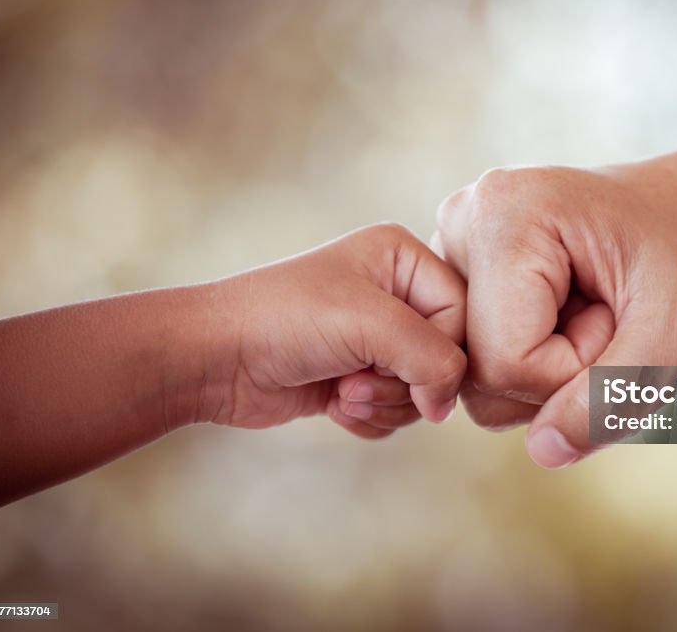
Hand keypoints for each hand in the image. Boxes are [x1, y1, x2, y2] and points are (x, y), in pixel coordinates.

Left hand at [198, 223, 466, 437]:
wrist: (214, 358)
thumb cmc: (286, 320)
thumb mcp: (372, 325)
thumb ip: (434, 359)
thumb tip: (447, 406)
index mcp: (402, 258)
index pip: (461, 315)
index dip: (441, 354)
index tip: (400, 371)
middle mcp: (395, 294)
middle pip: (445, 358)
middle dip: (405, 383)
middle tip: (357, 379)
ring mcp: (375, 338)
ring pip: (422, 390)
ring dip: (385, 404)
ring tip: (341, 392)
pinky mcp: (358, 376)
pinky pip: (396, 411)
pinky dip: (370, 418)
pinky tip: (333, 405)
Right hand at [435, 143, 676, 466]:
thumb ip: (612, 401)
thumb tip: (543, 452)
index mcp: (505, 213)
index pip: (504, 362)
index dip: (575, 373)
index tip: (623, 320)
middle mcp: (467, 220)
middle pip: (475, 372)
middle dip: (557, 373)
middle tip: (615, 317)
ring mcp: (461, 246)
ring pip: (475, 374)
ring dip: (550, 369)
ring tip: (599, 313)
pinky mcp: (469, 271)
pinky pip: (483, 358)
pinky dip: (537, 358)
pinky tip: (575, 313)